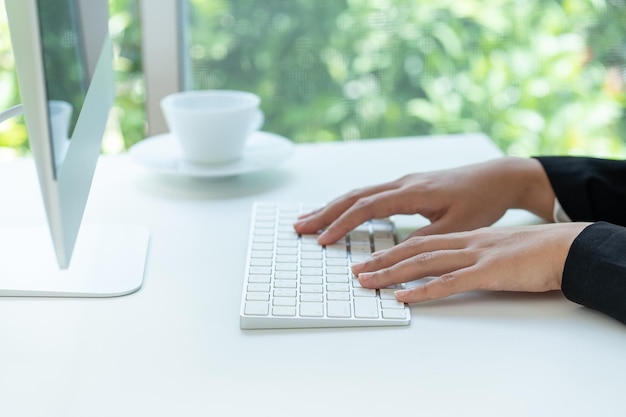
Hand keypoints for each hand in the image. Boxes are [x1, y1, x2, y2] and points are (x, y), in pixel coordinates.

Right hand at [293, 157, 555, 244]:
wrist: (498, 177)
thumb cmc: (482, 202)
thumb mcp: (458, 227)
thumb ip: (425, 240)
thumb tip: (396, 257)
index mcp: (412, 191)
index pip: (366, 207)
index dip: (341, 224)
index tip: (322, 239)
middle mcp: (402, 183)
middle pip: (354, 196)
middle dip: (324, 212)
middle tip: (299, 226)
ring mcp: (403, 183)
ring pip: (359, 193)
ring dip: (333, 207)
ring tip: (309, 220)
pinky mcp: (407, 187)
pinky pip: (370, 195)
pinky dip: (349, 205)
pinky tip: (341, 214)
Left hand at [352, 222, 589, 302]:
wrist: (566, 246)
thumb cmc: (532, 251)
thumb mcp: (493, 249)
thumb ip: (469, 255)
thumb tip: (447, 269)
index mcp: (464, 236)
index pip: (419, 241)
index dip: (391, 249)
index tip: (370, 259)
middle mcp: (463, 242)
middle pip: (412, 248)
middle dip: (381, 259)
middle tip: (357, 271)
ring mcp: (474, 255)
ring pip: (423, 262)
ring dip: (392, 273)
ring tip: (368, 282)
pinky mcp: (487, 271)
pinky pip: (449, 282)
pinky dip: (423, 290)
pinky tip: (404, 297)